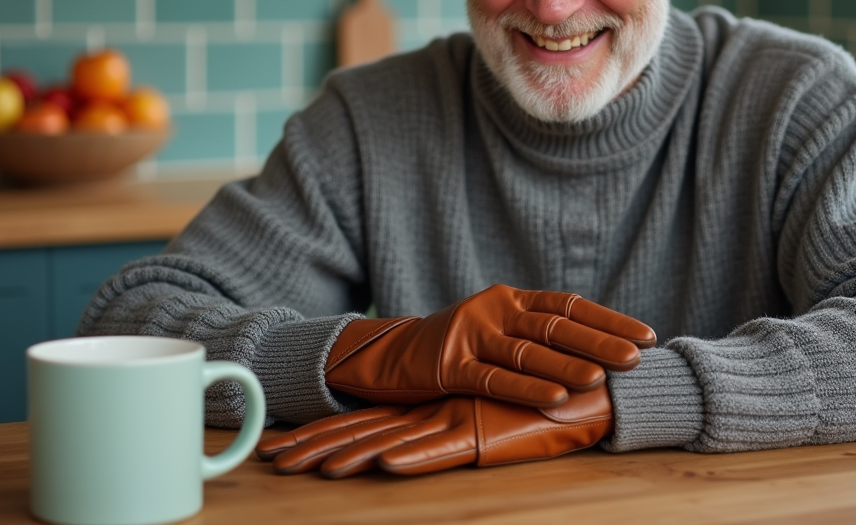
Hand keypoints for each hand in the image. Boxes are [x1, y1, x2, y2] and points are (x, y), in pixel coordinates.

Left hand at [258, 385, 612, 478]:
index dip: (323, 433)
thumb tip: (405, 443)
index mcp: (425, 407)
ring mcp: (454, 419)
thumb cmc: (532, 401)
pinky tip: (384, 466)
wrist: (584, 385)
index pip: (364, 422)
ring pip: (392, 441)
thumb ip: (447, 422)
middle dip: (316, 445)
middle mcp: (430, 410)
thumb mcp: (479, 414)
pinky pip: (444, 448)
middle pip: (363, 430)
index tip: (282, 448)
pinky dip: (415, 458)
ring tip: (310, 471)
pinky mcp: (485, 431)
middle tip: (270, 460)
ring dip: (350, 455)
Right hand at [324, 284, 654, 407]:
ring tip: (602, 377)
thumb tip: (601, 350)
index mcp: (512, 299)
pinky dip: (527, 387)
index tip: (647, 335)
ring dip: (568, 364)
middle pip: (555, 325)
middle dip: (599, 342)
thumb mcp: (499, 329)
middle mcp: (495, 309)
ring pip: (527, 351)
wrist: (390, 355)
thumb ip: (538, 333)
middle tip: (636, 358)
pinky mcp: (449, 366)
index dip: (609, 320)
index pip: (569, 305)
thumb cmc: (459, 346)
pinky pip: (494, 378)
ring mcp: (471, 335)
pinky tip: (556, 396)